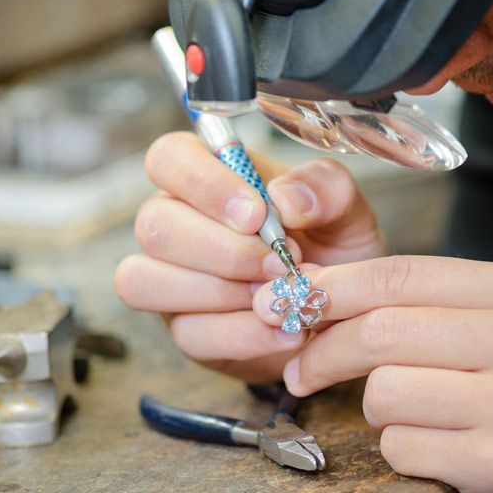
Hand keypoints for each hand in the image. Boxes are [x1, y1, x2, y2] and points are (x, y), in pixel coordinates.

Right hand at [114, 131, 386, 381]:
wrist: (341, 307)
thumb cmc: (331, 243)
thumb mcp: (345, 208)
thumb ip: (326, 187)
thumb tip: (285, 198)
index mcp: (206, 175)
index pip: (169, 158)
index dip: (205, 185)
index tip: (257, 214)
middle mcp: (175, 222)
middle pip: (154, 225)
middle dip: (222, 250)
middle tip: (280, 264)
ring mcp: (169, 278)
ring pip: (148, 280)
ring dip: (221, 293)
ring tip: (280, 297)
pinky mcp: (184, 330)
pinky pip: (189, 333)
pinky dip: (243, 335)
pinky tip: (287, 331)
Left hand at [252, 256, 492, 491]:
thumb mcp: (487, 319)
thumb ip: (410, 299)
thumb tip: (308, 286)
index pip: (401, 274)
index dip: (333, 289)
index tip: (288, 304)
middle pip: (383, 331)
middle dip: (324, 352)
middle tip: (300, 370)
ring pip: (384, 393)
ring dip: (375, 407)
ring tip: (409, 411)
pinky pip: (401, 446)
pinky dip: (399, 447)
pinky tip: (436, 444)